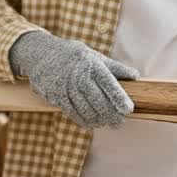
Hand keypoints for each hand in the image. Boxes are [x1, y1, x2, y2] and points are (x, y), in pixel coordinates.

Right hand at [9, 30, 138, 128]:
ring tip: (106, 123)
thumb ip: (114, 67)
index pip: (108, 83)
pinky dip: (83, 121)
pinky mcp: (55, 96)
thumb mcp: (93, 55)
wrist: (40, 52)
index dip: (119, 97)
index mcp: (91, 64)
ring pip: (86, 110)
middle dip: (111, 115)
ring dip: (98, 120)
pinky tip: (91, 123)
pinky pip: (72, 113)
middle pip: (98, 101)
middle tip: (119, 123)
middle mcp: (78, 75)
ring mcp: (65, 87)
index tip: (128, 109)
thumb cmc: (73, 55)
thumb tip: (135, 75)